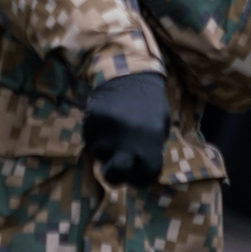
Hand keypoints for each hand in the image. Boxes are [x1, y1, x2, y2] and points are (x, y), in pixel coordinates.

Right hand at [84, 72, 168, 186]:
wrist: (128, 73)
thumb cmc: (150, 103)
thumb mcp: (160, 128)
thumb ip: (149, 150)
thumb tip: (137, 169)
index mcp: (150, 145)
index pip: (145, 178)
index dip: (143, 178)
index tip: (140, 172)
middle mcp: (126, 143)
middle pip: (115, 177)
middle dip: (117, 177)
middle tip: (118, 168)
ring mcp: (105, 134)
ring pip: (100, 156)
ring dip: (106, 150)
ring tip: (115, 131)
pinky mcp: (90, 124)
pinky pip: (90, 140)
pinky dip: (96, 136)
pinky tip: (106, 123)